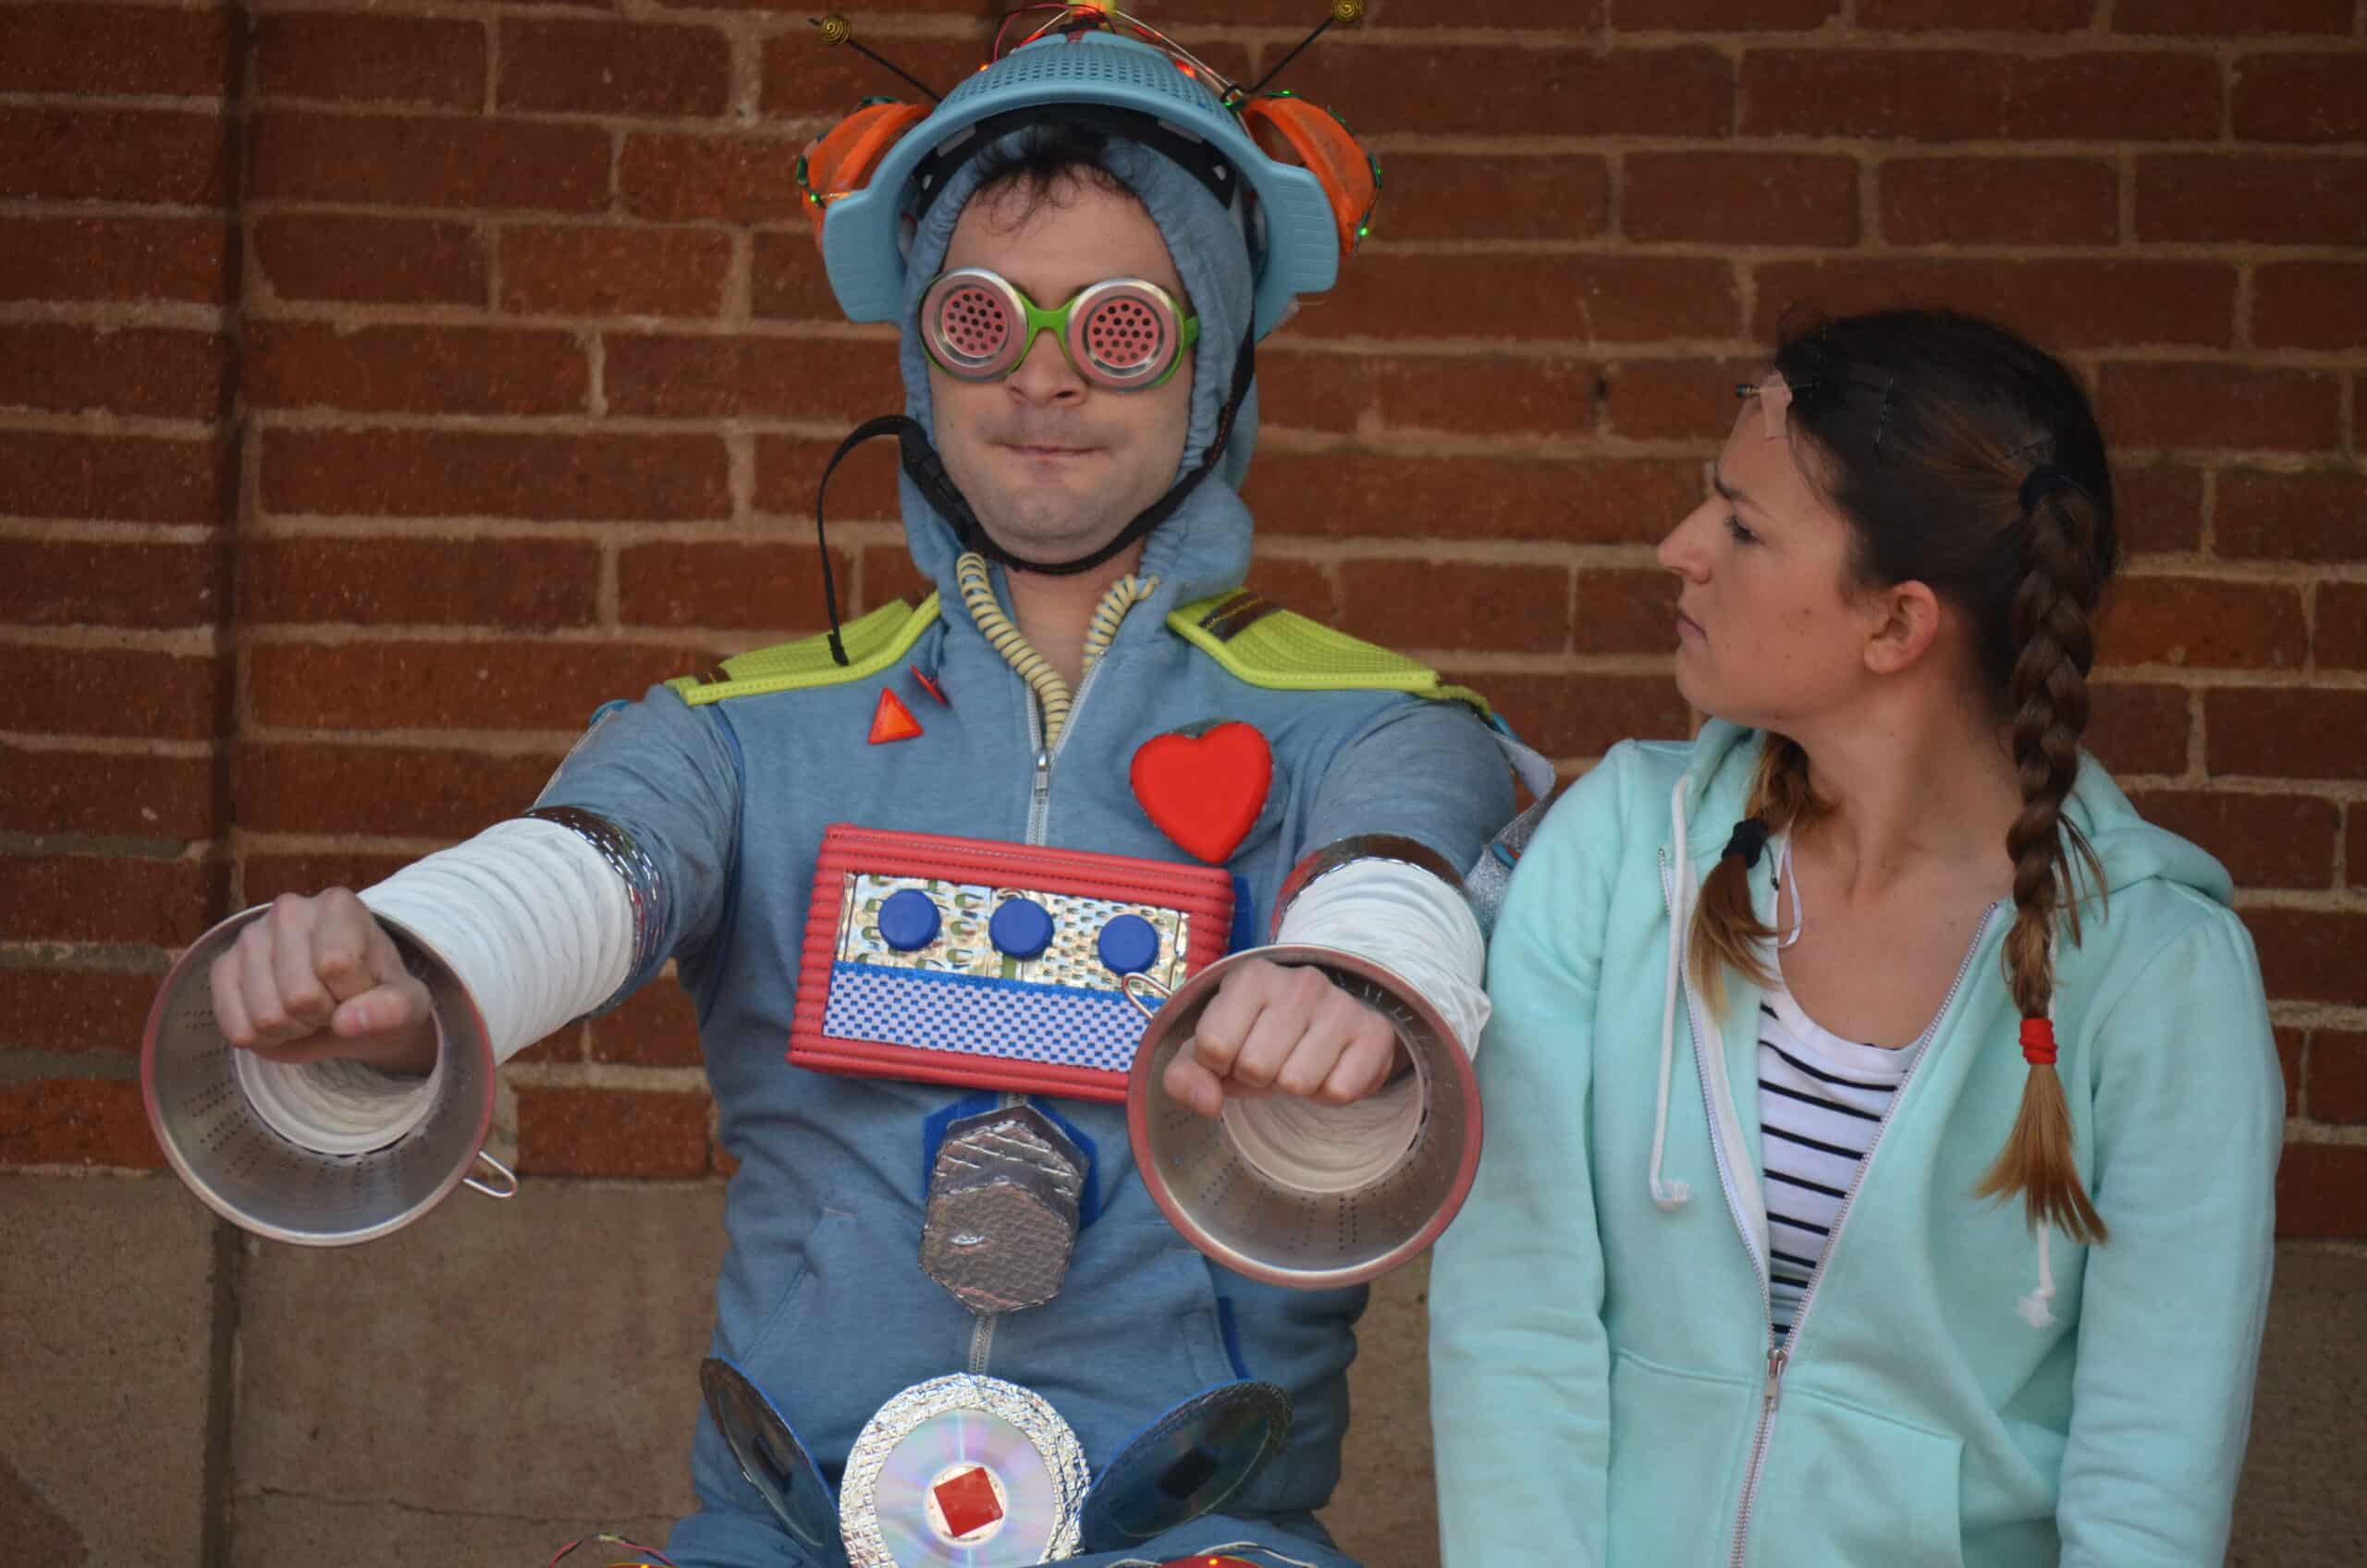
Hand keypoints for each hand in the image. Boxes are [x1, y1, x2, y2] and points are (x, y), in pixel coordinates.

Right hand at [209, 890, 436, 1075]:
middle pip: (300, 997)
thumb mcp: (406, 1004)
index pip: (337, 965)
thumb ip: (393, 1009)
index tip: (360, 988)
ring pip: (267, 1017)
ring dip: (294, 1029)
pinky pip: (236, 1028)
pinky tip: (281, 1017)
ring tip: (310, 1009)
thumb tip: (347, 1022)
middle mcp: (288, 909)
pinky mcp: (221, 967)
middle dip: (323, 1015)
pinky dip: (263, 1039)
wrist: (345, 1006)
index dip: (353, 995)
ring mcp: (249, 937)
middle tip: (334, 1003)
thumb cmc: (377, 995)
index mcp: (339, 904)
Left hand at [1160, 957, 1401, 1118]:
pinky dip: (1327, 1094)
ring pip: (1298, 1083)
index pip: (1213, 1046)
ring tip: (1298, 1063)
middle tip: (1270, 1061)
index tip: (1231, 1054)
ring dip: (1293, 1088)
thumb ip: (1185, 1075)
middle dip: (1257, 1078)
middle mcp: (1299, 982)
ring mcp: (1341, 1004)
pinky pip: (1339, 1092)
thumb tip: (1206, 1103)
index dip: (1218, 1065)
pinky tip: (1328, 1068)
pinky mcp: (1374, 1033)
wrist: (1327, 1025)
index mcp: (1251, 977)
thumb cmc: (1256, 1037)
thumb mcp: (1209, 1049)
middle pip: (1257, 1067)